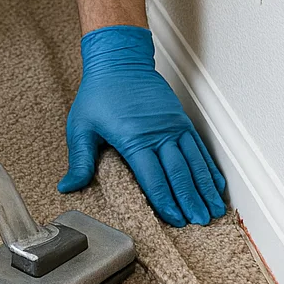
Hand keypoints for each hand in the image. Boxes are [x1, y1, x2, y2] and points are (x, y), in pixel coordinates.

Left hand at [58, 24, 226, 225]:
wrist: (118, 60)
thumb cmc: (98, 92)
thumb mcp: (81, 126)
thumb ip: (79, 160)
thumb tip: (67, 187)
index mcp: (133, 139)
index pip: (153, 177)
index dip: (165, 201)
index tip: (175, 220)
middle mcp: (158, 134)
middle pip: (178, 174)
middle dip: (190, 201)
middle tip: (200, 223)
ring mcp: (173, 126)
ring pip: (194, 163)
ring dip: (205, 188)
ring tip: (213, 210)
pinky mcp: (180, 119)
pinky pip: (199, 147)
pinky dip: (209, 167)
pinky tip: (216, 184)